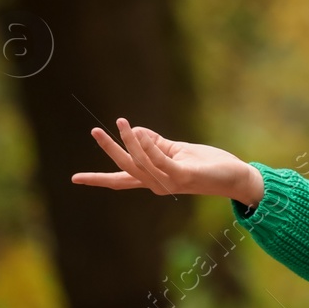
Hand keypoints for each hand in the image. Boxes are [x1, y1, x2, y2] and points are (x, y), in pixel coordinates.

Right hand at [71, 117, 264, 206]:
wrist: (235, 176)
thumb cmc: (207, 164)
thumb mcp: (178, 151)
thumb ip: (156, 144)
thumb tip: (135, 132)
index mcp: (154, 179)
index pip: (121, 179)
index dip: (98, 178)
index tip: (74, 179)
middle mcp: (157, 184)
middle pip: (125, 168)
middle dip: (109, 150)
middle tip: (94, 131)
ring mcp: (169, 182)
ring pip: (140, 162)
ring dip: (129, 141)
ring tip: (120, 122)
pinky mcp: (183, 177)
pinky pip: (159, 160)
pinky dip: (148, 147)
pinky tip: (139, 133)